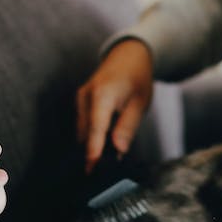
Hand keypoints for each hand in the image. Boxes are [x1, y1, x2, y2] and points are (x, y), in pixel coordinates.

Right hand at [76, 39, 153, 172]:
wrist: (128, 55)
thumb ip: (128, 127)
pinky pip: (85, 124)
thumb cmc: (137, 78)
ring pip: (85, 130)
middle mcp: (86, 96)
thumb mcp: (140, 103)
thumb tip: (118, 150)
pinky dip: (94, 134)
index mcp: (103, 94)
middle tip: (112, 166)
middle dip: (97, 151)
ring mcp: (81, 98)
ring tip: (113, 150)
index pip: (96, 127)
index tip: (91, 167)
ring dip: (96, 142)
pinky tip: (108, 137)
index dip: (94, 149)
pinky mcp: (80, 101)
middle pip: (87, 132)